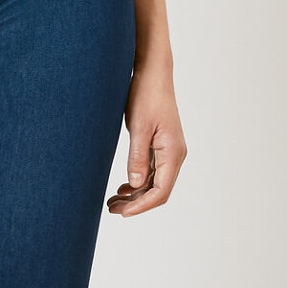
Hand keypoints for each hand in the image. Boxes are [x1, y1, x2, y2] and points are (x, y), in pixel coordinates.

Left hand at [108, 63, 183, 215]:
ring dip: (135, 195)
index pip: (160, 191)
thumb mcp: (138, 127)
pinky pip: (152, 171)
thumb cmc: (146, 95)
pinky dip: (137, 182)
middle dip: (136, 204)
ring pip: (154, 183)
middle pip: (158, 191)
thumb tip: (136, 184)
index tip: (123, 213)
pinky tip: (123, 188)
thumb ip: (137, 157)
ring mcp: (168, 151)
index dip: (142, 206)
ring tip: (112, 202)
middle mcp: (174, 155)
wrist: (152, 74)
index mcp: (173, 152)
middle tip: (111, 209)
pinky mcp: (160, 145)